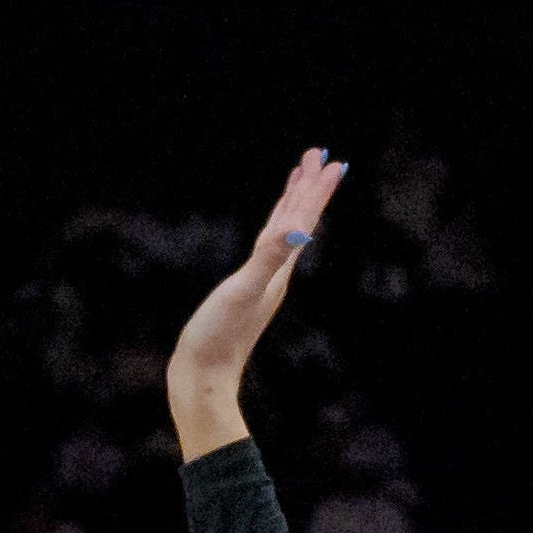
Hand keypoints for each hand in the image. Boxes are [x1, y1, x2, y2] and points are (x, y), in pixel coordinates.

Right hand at [168, 149, 347, 458]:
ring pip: (283, 233)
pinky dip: (271, 232)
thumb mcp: (244, 290)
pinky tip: (269, 232)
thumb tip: (303, 231)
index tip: (330, 159)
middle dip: (309, 187)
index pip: (303, 219)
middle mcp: (276, 272)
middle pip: (299, 220)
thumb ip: (271, 258)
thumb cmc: (219, 336)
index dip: (316, 189)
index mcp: (279, 267)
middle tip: (320, 155)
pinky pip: (264, 251)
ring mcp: (262, 281)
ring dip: (293, 205)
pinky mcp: (245, 291)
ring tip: (299, 180)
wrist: (203, 377)